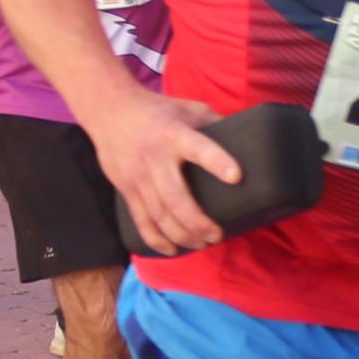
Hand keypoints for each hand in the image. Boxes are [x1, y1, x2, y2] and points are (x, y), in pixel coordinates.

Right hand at [88, 89, 250, 259]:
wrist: (109, 110)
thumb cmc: (158, 110)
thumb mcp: (188, 108)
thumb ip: (215, 123)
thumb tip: (249, 139)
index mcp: (175, 134)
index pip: (200, 149)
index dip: (218, 162)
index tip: (237, 177)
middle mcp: (155, 158)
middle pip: (176, 198)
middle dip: (198, 223)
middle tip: (217, 235)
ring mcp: (138, 176)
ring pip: (159, 215)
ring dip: (181, 236)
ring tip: (202, 244)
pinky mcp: (126, 189)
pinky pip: (141, 221)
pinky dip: (156, 240)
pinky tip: (172, 250)